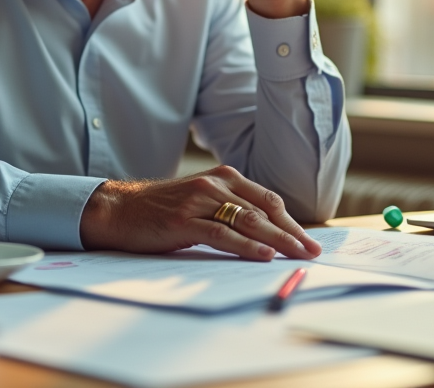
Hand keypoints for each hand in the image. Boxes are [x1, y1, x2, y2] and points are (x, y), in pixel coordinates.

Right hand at [79, 165, 322, 260]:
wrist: (120, 209)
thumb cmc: (162, 210)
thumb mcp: (201, 203)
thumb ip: (230, 211)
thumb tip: (269, 236)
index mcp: (223, 178)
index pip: (268, 200)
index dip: (291, 222)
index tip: (309, 240)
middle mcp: (215, 185)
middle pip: (264, 210)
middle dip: (292, 233)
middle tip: (313, 252)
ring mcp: (199, 201)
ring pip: (248, 221)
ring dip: (278, 240)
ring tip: (298, 255)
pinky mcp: (184, 221)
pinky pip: (222, 234)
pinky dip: (246, 246)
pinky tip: (264, 255)